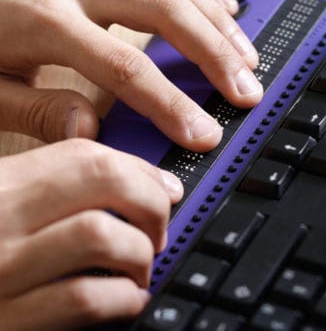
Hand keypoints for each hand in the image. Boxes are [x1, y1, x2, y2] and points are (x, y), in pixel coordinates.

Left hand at [0, 0, 262, 152]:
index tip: (202, 133)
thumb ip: (37, 110)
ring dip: (217, 24)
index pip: (125, 67)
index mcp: (45, 21)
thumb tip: (88, 128)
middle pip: (165, 12)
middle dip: (213, 56)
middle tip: (246, 92)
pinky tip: (225, 9)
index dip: (170, 104)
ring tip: (247, 59)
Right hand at [0, 138, 182, 329]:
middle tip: (159, 226)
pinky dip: (123, 299)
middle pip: (104, 182)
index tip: (164, 188)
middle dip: (152, 203)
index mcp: (1, 183)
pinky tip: (126, 298)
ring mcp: (0, 272)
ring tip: (141, 265)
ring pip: (102, 237)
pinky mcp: (6, 323)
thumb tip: (143, 183)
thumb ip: (61, 187)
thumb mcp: (7, 201)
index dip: (140, 170)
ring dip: (140, 253)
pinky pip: (85, 299)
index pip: (87, 155)